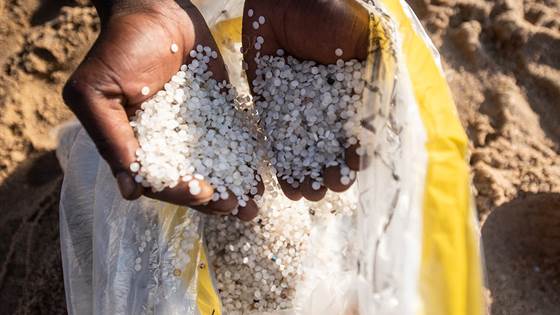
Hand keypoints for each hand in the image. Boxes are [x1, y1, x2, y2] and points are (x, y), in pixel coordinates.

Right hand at [63, 0, 259, 219]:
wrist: (154, 9)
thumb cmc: (117, 48)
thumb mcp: (97, 94)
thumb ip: (111, 140)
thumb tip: (129, 193)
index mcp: (135, 146)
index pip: (158, 180)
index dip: (179, 191)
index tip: (203, 194)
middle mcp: (166, 144)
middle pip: (190, 181)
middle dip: (214, 199)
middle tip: (238, 209)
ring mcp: (193, 131)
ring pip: (215, 167)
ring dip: (233, 186)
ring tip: (254, 203)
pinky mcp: (217, 112)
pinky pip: (232, 139)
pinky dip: (245, 158)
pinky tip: (260, 174)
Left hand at [242, 0, 369, 200]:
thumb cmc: (335, 16)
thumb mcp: (368, 46)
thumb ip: (375, 85)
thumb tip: (374, 131)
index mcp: (354, 93)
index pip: (357, 132)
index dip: (355, 155)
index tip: (352, 171)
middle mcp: (327, 104)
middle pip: (329, 146)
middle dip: (328, 171)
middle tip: (325, 191)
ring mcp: (299, 105)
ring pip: (303, 147)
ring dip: (303, 173)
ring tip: (304, 196)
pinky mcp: (271, 103)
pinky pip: (276, 135)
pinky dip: (281, 159)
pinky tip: (284, 182)